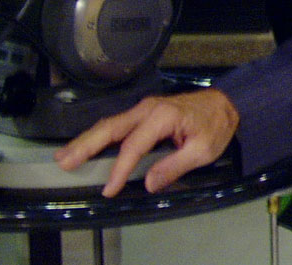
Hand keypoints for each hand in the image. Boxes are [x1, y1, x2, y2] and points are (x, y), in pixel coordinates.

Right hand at [53, 87, 238, 196]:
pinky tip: (86, 146)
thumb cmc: (216, 125)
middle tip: (63, 161)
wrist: (227, 103)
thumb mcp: (203, 150)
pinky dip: (99, 135)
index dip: (120, 169)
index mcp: (163, 116)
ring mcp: (145, 108)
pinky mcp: (144, 112)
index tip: (109, 189)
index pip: (134, 146)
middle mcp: (148, 109)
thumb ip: (175, 166)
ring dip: (87, 140)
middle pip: (111, 127)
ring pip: (110, 124)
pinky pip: (118, 124)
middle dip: (86, 145)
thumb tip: (149, 183)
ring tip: (64, 156)